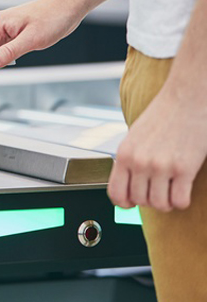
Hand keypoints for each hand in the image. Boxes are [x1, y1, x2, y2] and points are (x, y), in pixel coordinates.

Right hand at [0, 0, 85, 69]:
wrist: (69, 7)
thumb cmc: (53, 17)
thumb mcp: (31, 40)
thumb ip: (7, 53)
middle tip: (12, 63)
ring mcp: (5, 28)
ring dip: (4, 57)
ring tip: (23, 52)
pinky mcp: (13, 32)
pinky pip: (4, 47)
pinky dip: (10, 53)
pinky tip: (24, 50)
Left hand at [109, 85, 206, 210]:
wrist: (187, 97)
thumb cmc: (163, 115)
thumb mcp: (135, 136)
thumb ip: (130, 159)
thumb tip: (128, 183)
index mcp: (124, 154)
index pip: (116, 193)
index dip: (125, 203)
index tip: (133, 203)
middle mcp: (139, 162)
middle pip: (140, 201)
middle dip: (150, 201)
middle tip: (159, 192)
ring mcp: (161, 166)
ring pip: (159, 204)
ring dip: (167, 203)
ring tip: (172, 192)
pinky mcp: (184, 168)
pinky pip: (179, 200)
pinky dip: (182, 201)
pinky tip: (183, 190)